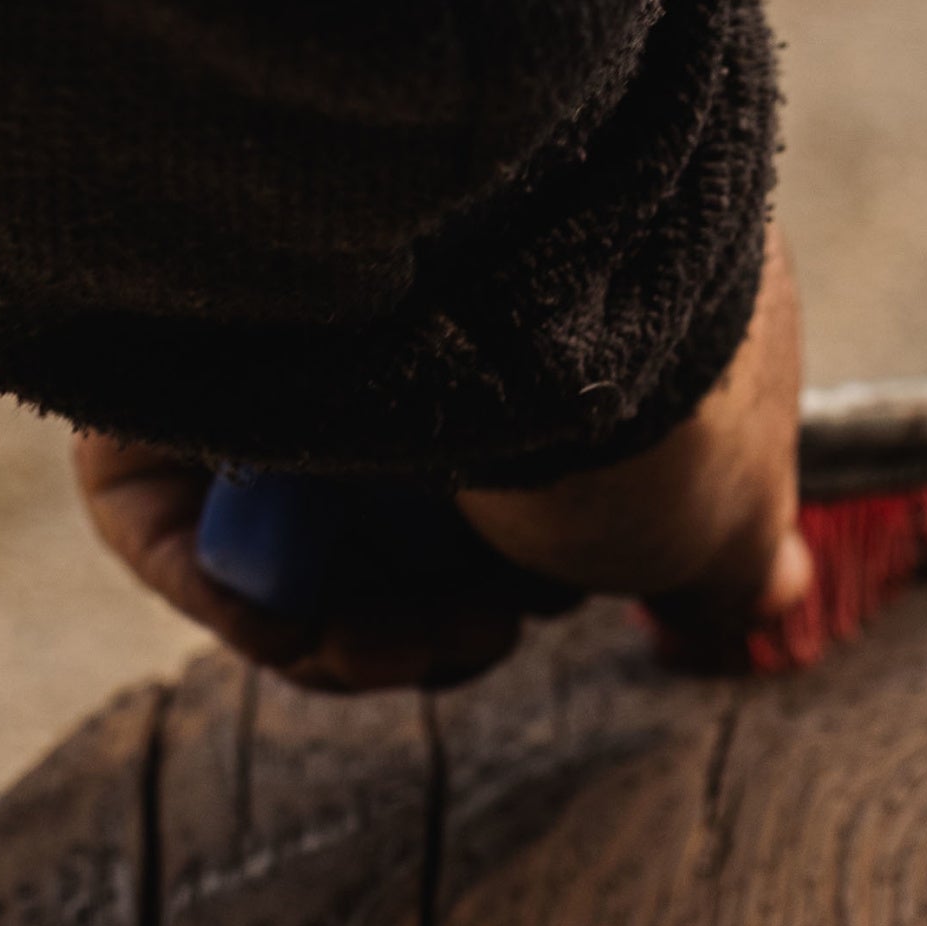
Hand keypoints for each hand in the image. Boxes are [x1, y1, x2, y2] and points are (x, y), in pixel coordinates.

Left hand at [73, 227, 816, 687]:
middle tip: (475, 629)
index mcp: (548, 299)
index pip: (509, 464)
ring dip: (356, 629)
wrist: (526, 294)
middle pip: (397, 505)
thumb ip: (731, 560)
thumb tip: (762, 588)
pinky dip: (236, 594)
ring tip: (405, 632)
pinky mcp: (167, 340)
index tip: (549, 601)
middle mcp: (412, 293)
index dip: (527, 571)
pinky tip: (306, 621)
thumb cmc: (658, 397)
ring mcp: (289, 312)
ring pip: (290, 517)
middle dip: (440, 615)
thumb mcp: (726, 507)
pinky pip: (164, 501)